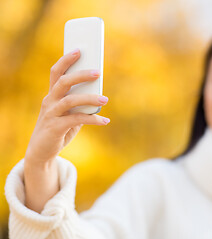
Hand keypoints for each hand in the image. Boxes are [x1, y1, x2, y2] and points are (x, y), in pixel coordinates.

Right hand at [25, 48, 109, 166]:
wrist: (41, 151)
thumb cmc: (59, 128)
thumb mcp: (68, 113)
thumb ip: (80, 104)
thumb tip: (100, 95)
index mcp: (52, 95)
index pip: (56, 72)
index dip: (66, 60)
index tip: (78, 50)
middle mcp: (49, 101)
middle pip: (64, 82)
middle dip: (81, 75)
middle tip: (98, 72)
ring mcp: (51, 114)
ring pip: (70, 100)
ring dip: (90, 98)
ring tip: (105, 99)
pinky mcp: (55, 128)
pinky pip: (76, 120)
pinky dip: (93, 119)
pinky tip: (105, 121)